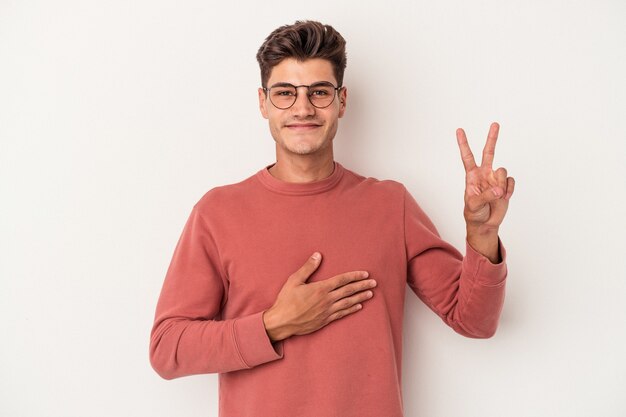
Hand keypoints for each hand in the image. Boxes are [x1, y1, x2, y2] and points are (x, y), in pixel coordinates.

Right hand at [262, 253, 376, 341]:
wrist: (282, 322)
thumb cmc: (286, 300)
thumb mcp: (294, 280)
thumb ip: (308, 268)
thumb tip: (317, 255)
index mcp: (320, 288)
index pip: (342, 280)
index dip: (354, 276)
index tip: (365, 274)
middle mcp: (327, 300)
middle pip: (348, 291)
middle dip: (362, 286)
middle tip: (374, 283)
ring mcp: (327, 311)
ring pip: (348, 303)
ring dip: (360, 297)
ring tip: (370, 294)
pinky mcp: (325, 320)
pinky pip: (342, 314)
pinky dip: (351, 309)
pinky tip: (359, 306)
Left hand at [456, 122, 514, 232]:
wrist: (485, 224)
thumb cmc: (474, 213)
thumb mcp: (474, 205)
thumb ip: (485, 196)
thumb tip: (498, 188)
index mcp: (472, 176)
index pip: (467, 157)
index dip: (463, 144)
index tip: (459, 130)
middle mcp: (484, 174)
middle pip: (488, 152)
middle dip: (492, 138)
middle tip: (495, 123)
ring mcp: (495, 179)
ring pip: (502, 171)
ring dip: (501, 184)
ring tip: (497, 195)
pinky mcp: (505, 185)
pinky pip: (511, 181)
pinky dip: (509, 190)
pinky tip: (504, 197)